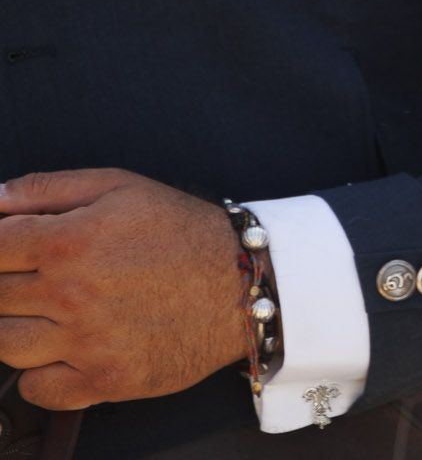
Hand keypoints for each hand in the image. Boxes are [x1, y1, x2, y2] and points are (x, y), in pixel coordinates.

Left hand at [0, 170, 249, 410]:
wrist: (244, 282)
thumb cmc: (183, 232)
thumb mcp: (123, 187)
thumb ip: (48, 188)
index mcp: (70, 242)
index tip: (13, 251)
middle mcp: (71, 294)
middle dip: (10, 284)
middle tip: (43, 279)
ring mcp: (86, 342)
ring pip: (5, 343)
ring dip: (18, 326)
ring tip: (51, 313)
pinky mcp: (104, 380)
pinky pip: (36, 389)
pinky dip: (39, 373)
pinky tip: (65, 349)